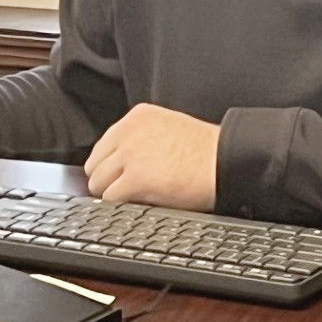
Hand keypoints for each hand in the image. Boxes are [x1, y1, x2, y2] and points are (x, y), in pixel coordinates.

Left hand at [83, 103, 219, 210]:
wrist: (225, 162)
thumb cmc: (207, 151)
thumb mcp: (169, 127)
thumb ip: (141, 137)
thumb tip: (117, 162)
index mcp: (138, 116)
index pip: (104, 145)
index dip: (111, 165)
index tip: (121, 175)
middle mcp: (130, 132)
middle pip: (96, 165)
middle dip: (109, 179)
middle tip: (131, 188)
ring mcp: (130, 155)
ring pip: (99, 183)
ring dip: (115, 193)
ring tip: (139, 195)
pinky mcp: (135, 179)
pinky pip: (111, 198)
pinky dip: (123, 204)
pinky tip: (144, 200)